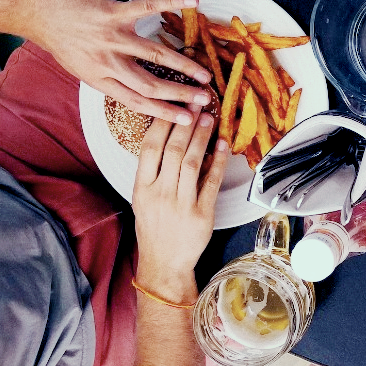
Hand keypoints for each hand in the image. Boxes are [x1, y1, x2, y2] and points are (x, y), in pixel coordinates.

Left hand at [23, 0, 212, 123]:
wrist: (33, 9)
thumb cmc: (56, 35)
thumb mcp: (78, 65)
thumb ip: (105, 74)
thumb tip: (130, 82)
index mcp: (99, 79)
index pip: (136, 101)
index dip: (164, 112)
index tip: (186, 119)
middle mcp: (107, 62)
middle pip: (150, 85)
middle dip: (181, 94)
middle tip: (204, 99)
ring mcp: (110, 37)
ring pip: (154, 55)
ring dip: (183, 65)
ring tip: (205, 73)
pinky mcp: (111, 13)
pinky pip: (147, 8)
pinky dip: (171, 3)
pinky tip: (192, 2)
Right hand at [133, 111, 227, 287]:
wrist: (164, 263)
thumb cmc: (154, 228)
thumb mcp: (143, 199)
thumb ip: (153, 172)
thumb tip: (170, 139)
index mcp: (142, 188)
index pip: (149, 148)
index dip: (162, 124)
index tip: (173, 106)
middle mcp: (160, 193)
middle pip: (173, 150)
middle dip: (186, 123)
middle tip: (196, 103)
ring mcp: (181, 204)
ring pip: (193, 162)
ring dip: (202, 137)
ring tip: (209, 118)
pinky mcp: (202, 214)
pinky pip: (212, 182)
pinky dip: (218, 162)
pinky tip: (223, 146)